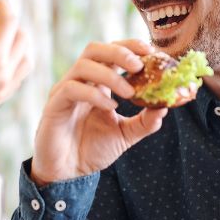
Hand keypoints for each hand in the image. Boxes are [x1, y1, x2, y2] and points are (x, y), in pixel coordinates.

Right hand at [30, 40, 196, 185]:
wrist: (69, 172)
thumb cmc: (92, 149)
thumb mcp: (125, 135)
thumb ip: (144, 122)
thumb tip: (165, 107)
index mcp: (96, 82)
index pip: (111, 52)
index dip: (129, 46)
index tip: (151, 51)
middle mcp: (79, 81)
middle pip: (95, 49)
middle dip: (119, 52)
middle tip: (140, 66)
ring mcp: (65, 91)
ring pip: (83, 65)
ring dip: (110, 75)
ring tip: (129, 93)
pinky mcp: (54, 105)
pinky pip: (72, 89)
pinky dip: (94, 94)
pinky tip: (110, 107)